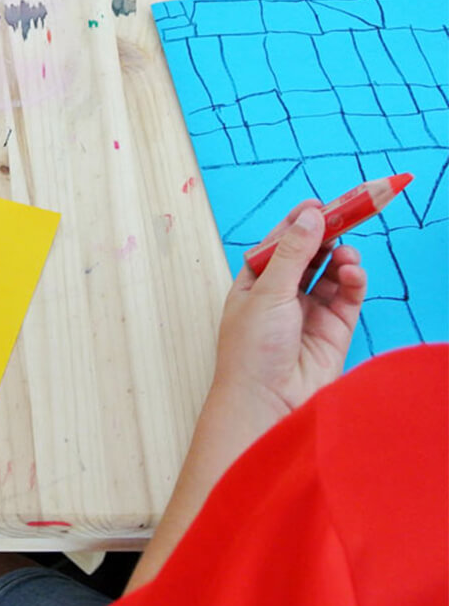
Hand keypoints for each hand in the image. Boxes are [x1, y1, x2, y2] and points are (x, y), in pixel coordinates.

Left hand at [212, 200, 366, 415]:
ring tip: (345, 255)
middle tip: (346, 214)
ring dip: (340, 258)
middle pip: (308, 255)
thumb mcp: (267, 293)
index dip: (297, 224)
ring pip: (331, 273)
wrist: (266, 402)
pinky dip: (353, 281)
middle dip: (325, 235)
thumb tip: (310, 215)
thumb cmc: (252, 349)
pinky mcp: (333, 329)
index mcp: (253, 284)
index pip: (278, 245)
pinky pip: (347, 296)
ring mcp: (308, 312)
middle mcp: (281, 296)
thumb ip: (293, 253)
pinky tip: (353, 272)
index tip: (317, 203)